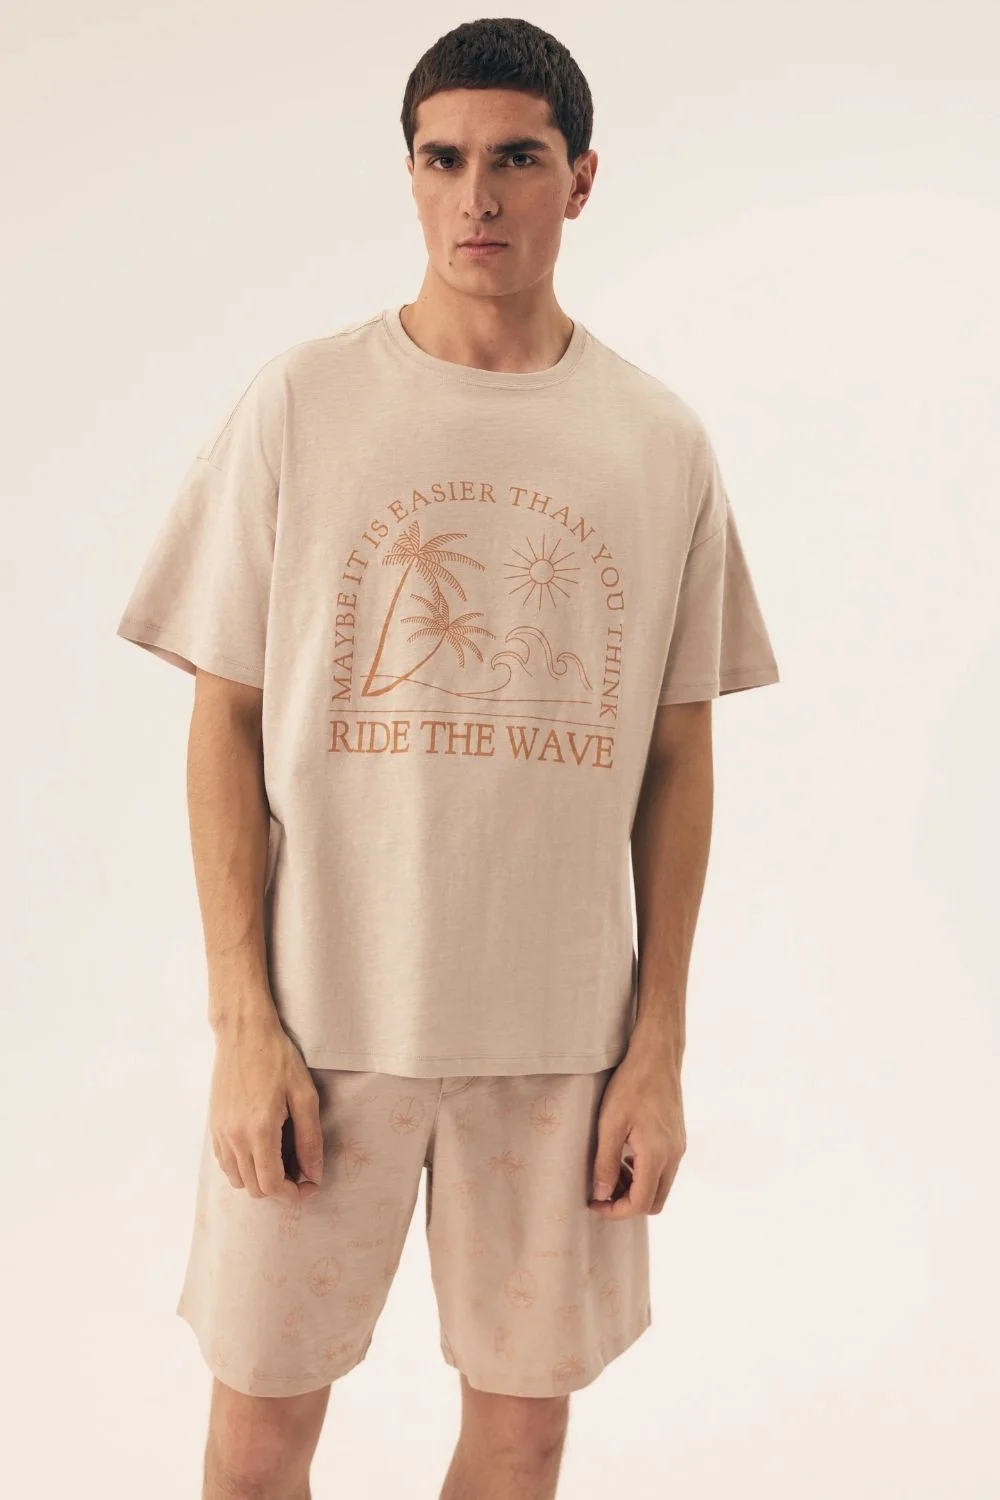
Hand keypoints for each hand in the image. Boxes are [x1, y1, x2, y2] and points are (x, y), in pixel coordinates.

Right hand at [209, 1018, 323, 1203]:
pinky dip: (244, 1167)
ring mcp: (220, 1132)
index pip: (272, 1185)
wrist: (243, 1033)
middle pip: (255, 1188)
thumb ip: (310, 1138)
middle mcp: (234, 1137)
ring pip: (237, 1179)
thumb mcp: (304, 1095)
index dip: (293, 1195)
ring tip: (282, 1160)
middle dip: (280, 1189)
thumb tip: (313, 1172)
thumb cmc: (277, 1058)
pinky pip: (225, 1163)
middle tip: (301, 1171)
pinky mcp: (213, 1125)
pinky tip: (261, 1149)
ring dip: (261, 1179)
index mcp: (259, 1131)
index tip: (310, 1186)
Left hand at [588, 1041, 685, 1217]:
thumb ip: (606, 1163)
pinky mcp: (678, 1139)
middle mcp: (673, 1156)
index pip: (640, 1203)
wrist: (657, 1056)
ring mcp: (678, 1148)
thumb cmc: (631, 1085)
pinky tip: (626, 1157)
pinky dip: (645, 1174)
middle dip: (627, 1204)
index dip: (616, 1211)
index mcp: (656, 1155)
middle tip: (602, 1191)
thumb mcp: (610, 1124)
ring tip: (610, 1172)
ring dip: (636, 1188)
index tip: (594, 1203)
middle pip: (654, 1202)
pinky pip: (664, 1170)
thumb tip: (602, 1195)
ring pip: (660, 1187)